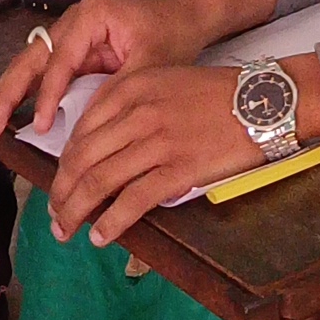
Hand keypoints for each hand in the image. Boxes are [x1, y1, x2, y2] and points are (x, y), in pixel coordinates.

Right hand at [0, 0, 211, 146]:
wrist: (187, 20)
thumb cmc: (173, 35)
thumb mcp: (153, 63)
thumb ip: (121, 89)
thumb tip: (91, 124)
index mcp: (91, 16)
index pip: (61, 58)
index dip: (48, 94)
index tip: (40, 126)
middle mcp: (73, 21)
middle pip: (32, 58)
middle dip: (8, 94)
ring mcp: (70, 36)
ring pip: (31, 66)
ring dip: (9, 97)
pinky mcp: (74, 53)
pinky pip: (44, 74)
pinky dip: (26, 96)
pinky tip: (9, 119)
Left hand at [48, 63, 259, 247]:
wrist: (264, 100)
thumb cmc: (218, 93)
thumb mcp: (165, 82)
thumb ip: (132, 107)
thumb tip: (103, 148)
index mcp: (131, 88)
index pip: (81, 131)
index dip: (63, 164)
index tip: (59, 184)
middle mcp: (138, 113)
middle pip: (82, 159)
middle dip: (61, 193)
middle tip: (55, 215)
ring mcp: (158, 142)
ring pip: (99, 181)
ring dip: (76, 211)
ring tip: (67, 230)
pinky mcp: (179, 169)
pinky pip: (133, 201)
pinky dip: (110, 223)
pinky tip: (100, 237)